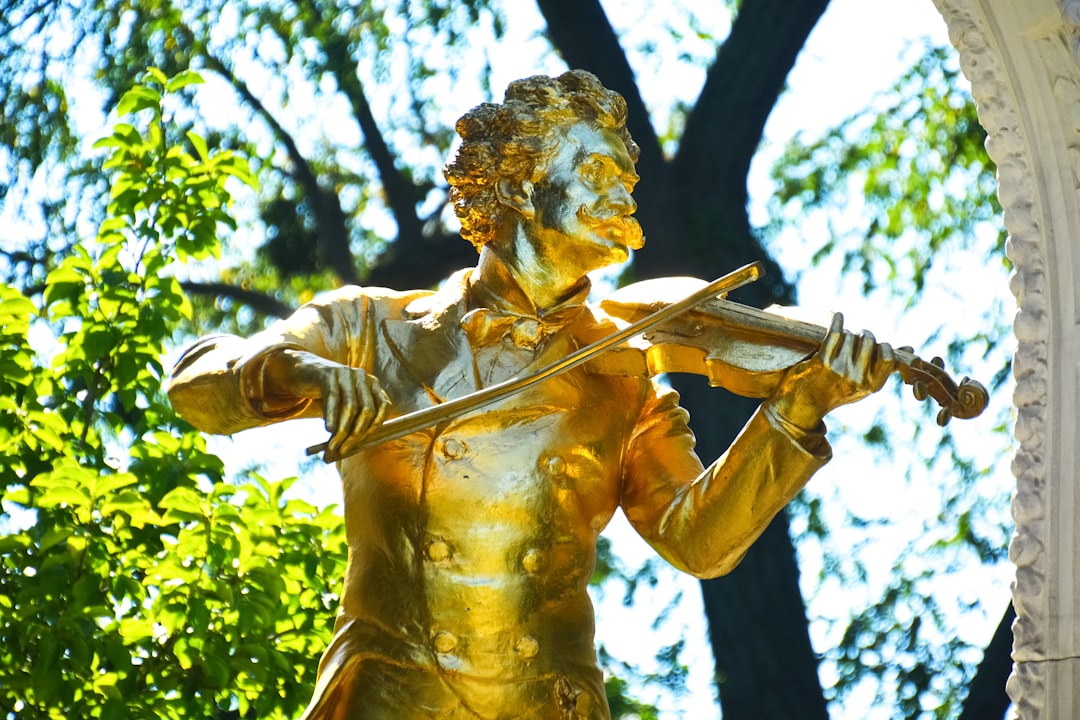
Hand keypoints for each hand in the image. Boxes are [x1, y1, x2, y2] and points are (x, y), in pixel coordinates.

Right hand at [276, 350, 391, 461]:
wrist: (302, 371)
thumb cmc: (327, 394)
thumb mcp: (344, 405)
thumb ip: (352, 421)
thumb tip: (353, 447)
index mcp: (372, 384)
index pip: (383, 407)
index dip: (374, 426)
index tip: (362, 443)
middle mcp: (363, 377)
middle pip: (367, 410)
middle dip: (356, 433)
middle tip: (343, 450)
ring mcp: (346, 373)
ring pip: (350, 407)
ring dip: (342, 430)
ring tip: (333, 446)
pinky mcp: (328, 373)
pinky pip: (333, 398)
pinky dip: (332, 416)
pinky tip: (329, 430)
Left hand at [768, 313, 895, 428]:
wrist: (803, 405)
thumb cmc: (837, 391)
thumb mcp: (864, 384)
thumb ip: (885, 367)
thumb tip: (911, 349)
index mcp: (871, 385)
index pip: (888, 357)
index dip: (882, 346)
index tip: (875, 345)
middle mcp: (857, 378)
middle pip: (869, 341)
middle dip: (863, 335)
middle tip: (856, 337)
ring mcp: (839, 370)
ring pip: (851, 336)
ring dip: (847, 333)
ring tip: (842, 340)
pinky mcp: (822, 362)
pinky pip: (835, 334)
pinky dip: (838, 322)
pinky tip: (838, 317)